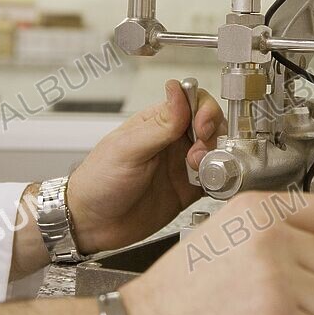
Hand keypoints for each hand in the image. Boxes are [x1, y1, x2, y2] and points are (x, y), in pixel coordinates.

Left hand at [66, 80, 225, 253]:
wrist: (91, 225)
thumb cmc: (98, 182)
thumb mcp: (128, 149)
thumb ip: (160, 124)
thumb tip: (177, 89)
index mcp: (157, 123)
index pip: (193, 102)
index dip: (205, 111)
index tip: (202, 127)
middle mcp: (173, 142)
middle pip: (211, 126)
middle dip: (213, 137)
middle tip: (198, 155)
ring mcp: (182, 166)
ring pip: (217, 152)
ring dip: (218, 159)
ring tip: (202, 172)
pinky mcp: (188, 191)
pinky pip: (216, 181)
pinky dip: (222, 181)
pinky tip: (212, 185)